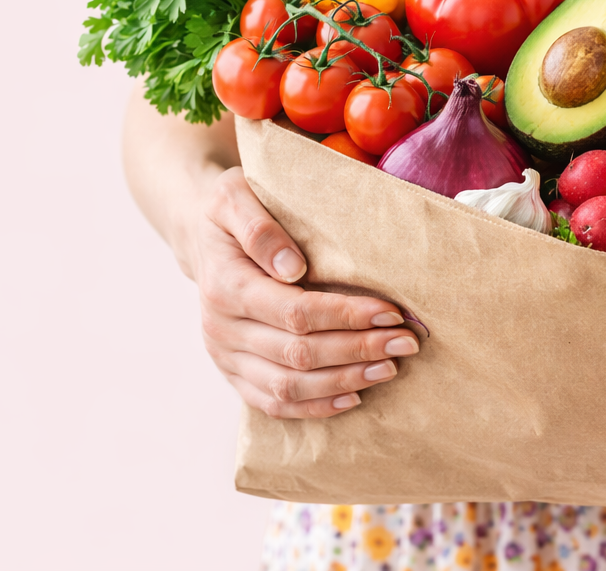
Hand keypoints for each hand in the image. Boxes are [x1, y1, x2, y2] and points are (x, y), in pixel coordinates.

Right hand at [194, 167, 418, 418]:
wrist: (199, 237)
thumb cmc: (229, 213)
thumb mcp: (234, 197)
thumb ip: (259, 228)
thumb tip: (291, 266)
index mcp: (225, 286)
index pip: (295, 312)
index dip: (346, 316)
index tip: (391, 312)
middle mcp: (221, 329)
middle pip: (298, 354)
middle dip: (358, 350)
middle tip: (406, 342)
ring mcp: (225, 357)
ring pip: (288, 386)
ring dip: (344, 381)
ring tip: (389, 368)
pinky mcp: (233, 374)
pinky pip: (273, 404)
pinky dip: (315, 407)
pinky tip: (354, 397)